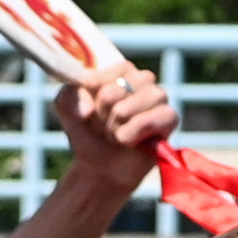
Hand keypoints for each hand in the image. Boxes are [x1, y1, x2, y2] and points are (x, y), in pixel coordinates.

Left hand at [54, 63, 176, 191]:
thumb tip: (87, 110)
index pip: (99, 78)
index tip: (90, 110)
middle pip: (113, 92)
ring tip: (116, 135)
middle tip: (105, 125)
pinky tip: (132, 142)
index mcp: (119, 70)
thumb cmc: (87, 131)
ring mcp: (159, 96)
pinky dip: (133, 135)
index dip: (91, 98)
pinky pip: (150, 120)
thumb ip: (69, 96)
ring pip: (126, 109)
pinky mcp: (170, 118)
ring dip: (115, 127)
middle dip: (102, 116)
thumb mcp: (66, 107)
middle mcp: (142, 79)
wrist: (101, 167)